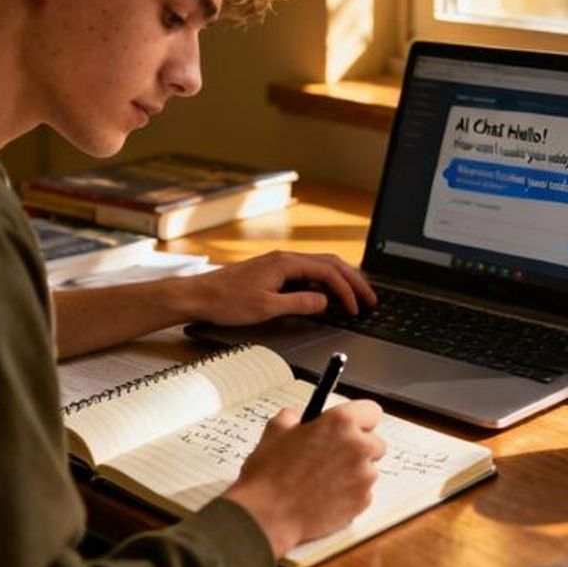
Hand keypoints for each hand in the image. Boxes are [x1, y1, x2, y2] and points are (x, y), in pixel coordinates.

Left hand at [186, 250, 376, 324]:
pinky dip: (324, 282)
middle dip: (353, 281)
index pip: (328, 272)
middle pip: (330, 263)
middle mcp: (285, 258)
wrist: (198, 295)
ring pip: (320, 266)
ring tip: (355, 296)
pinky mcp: (273, 271)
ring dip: (340, 280)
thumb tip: (324, 302)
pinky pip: (307, 272)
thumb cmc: (226, 301)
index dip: (347, 290)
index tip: (357, 308)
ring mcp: (279, 263)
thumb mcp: (266, 308)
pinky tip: (327, 295)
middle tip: (370, 300)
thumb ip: (299, 304)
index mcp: (286, 263)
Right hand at [224, 400, 385, 555]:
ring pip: (370, 469)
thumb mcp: (277, 427)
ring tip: (325, 479)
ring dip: (354, 471)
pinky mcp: (362, 502)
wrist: (267, 514)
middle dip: (358, 447)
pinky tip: (326, 495)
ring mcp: (363, 476)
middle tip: (335, 455)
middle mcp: (358, 446)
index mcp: (341, 422)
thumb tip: (307, 418)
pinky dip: (350, 493)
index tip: (353, 425)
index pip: (372, 411)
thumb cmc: (270, 472)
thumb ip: (298, 415)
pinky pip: (364, 492)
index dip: (360, 418)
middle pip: (375, 442)